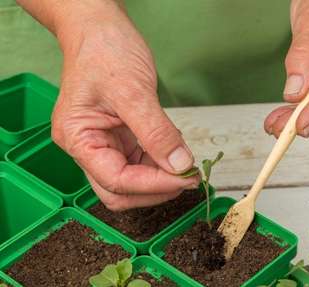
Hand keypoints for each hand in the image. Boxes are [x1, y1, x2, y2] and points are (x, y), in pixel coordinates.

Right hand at [49, 1, 198, 210]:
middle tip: (187, 178)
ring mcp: (104, 145)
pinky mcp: (120, 139)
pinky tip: (175, 150)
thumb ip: (157, 133)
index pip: (116, 181)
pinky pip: (142, 163)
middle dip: (155, 189)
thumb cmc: (104, 51)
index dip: (153, 185)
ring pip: (133, 181)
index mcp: (78, 139)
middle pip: (120, 191)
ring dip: (161, 178)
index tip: (184, 178)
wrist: (101, 29)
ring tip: (185, 161)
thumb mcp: (133, 92)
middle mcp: (88, 147)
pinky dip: (161, 163)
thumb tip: (180, 165)